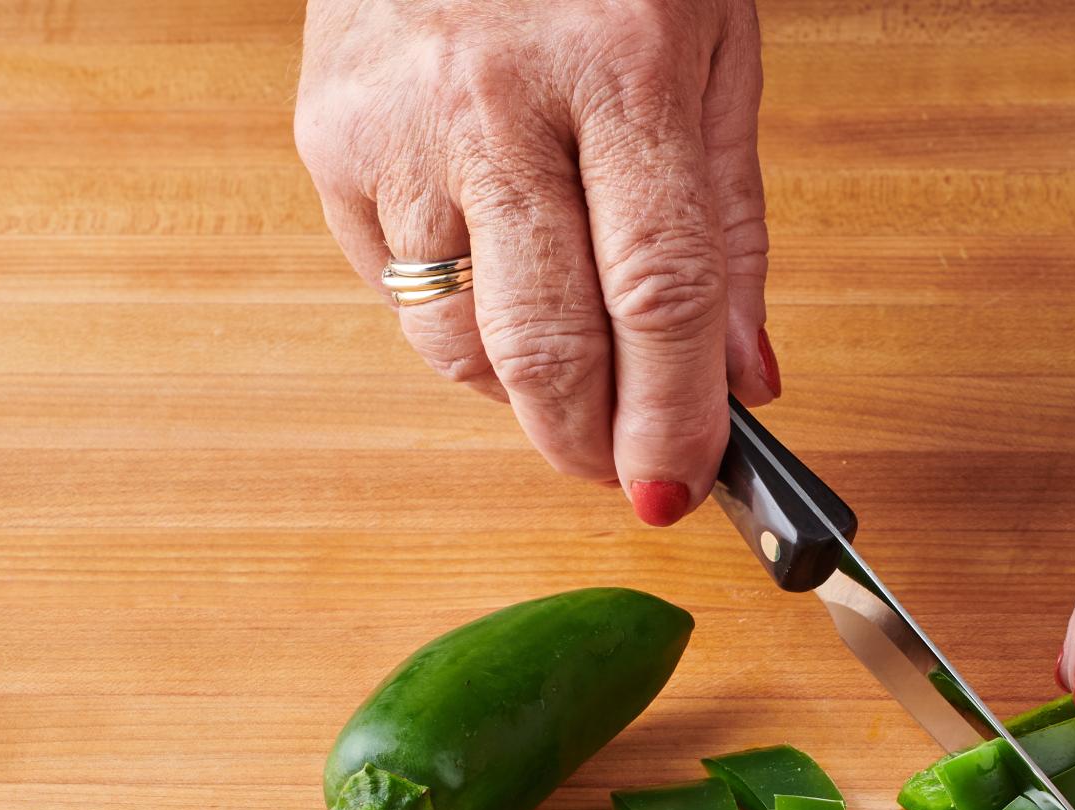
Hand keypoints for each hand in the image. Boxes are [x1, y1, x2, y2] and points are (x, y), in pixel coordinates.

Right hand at [295, 0, 775, 524]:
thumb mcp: (714, 57)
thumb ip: (731, 229)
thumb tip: (746, 381)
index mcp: (622, 70)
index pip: (657, 294)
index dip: (674, 415)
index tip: (682, 486)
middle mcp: (497, 101)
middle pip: (545, 344)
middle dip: (592, 442)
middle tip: (626, 471)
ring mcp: (397, 124)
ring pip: (457, 342)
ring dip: (527, 392)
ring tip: (575, 363)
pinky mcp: (327, 137)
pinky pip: (396, 293)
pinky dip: (459, 324)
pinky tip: (503, 277)